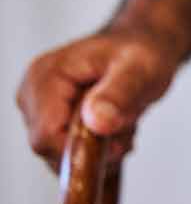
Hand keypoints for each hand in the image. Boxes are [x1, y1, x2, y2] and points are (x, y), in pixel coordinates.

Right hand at [15, 29, 180, 171]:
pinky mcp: (50, 122)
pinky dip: (98, 151)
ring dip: (100, 151)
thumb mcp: (141, 69)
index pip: (46, 135)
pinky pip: (69, 155)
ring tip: (123, 121)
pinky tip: (116, 128)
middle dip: (95, 149)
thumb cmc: (142, 51)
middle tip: (127, 125)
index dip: (82, 148)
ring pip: (62, 157)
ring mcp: (39, 110)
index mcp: (46, 77)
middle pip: (52, 150)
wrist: (144, 46)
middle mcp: (33, 94)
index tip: (118, 139)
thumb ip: (119, 94)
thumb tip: (96, 122)